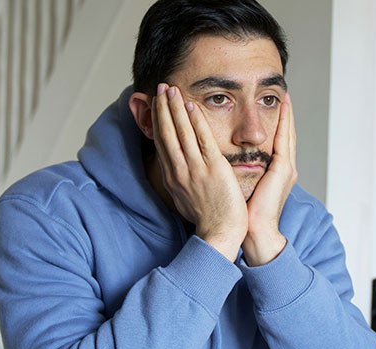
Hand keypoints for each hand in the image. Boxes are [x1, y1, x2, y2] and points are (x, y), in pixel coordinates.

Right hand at [151, 83, 247, 261]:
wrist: (219, 233)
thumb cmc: (207, 219)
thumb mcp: (185, 198)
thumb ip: (180, 181)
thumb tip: (175, 171)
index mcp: (173, 177)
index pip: (162, 143)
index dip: (157, 121)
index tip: (156, 104)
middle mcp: (179, 171)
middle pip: (167, 133)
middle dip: (162, 108)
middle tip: (160, 87)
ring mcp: (195, 169)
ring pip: (181, 132)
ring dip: (175, 108)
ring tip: (171, 89)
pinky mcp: (213, 169)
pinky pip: (202, 140)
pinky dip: (195, 122)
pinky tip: (191, 106)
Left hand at [242, 93, 297, 265]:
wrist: (255, 233)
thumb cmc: (245, 215)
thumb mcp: (243, 188)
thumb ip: (241, 173)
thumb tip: (225, 163)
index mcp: (275, 173)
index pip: (277, 142)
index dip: (277, 123)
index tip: (272, 106)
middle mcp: (285, 168)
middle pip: (285, 134)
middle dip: (285, 114)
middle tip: (283, 93)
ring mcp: (286, 169)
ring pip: (288, 133)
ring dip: (287, 113)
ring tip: (285, 95)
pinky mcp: (282, 170)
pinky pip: (284, 140)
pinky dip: (285, 122)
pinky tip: (283, 107)